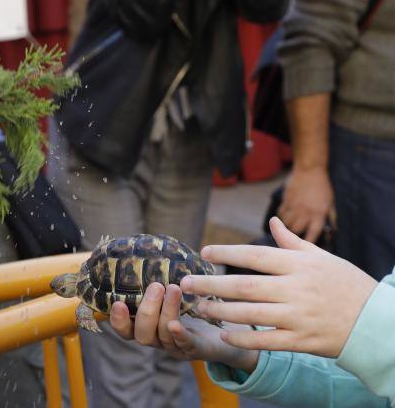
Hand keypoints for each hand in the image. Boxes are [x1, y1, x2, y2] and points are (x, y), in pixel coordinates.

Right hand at [110, 283, 259, 372]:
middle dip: (146, 310)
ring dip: (166, 311)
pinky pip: (184, 344)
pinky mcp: (196, 349)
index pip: (125, 329)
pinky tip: (175, 323)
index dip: (118, 320)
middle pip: (142, 334)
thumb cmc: (193, 306)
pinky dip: (178, 334)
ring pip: (163, 334)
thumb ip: (158, 280)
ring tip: (173, 288)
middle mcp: (157, 340)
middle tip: (155, 287)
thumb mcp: (171, 294)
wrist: (226, 329)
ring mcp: (176, 347)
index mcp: (147, 327)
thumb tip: (147, 248)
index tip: (118, 303)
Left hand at [182, 217, 377, 357]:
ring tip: (198, 307)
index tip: (203, 252)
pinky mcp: (302, 340)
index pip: (255, 256)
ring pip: (250, 314)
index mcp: (299, 266)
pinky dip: (243, 337)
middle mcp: (296, 289)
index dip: (227, 253)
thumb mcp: (322, 258)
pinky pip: (266, 339)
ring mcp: (298, 316)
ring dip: (220, 311)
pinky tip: (223, 333)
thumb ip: (292, 243)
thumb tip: (271, 222)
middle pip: (244, 286)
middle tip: (185, 283)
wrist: (375, 321)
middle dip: (211, 284)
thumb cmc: (345, 284)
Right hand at [278, 166, 333, 242]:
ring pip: (286, 223)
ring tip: (288, 229)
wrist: (310, 170)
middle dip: (294, 236)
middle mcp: (305, 212)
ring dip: (286, 227)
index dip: (309, 243)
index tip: (305, 250)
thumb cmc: (322, 187)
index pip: (313, 234)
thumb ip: (330, 218)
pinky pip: (280, 214)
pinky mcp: (285, 201)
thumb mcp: (330, 203)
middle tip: (293, 240)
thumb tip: (332, 232)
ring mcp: (294, 207)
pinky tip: (284, 218)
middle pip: (296, 230)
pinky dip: (281, 218)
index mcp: (319, 214)